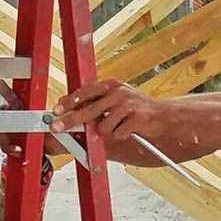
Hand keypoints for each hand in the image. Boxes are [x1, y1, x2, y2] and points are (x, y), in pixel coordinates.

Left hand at [50, 80, 168, 164]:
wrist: (164, 115)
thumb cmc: (136, 108)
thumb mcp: (115, 99)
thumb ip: (95, 102)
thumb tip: (69, 107)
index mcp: (111, 85)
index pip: (85, 92)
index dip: (69, 102)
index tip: (56, 110)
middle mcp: (118, 92)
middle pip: (88, 110)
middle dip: (70, 120)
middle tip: (57, 127)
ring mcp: (127, 104)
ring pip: (103, 127)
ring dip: (108, 131)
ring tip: (119, 126)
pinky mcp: (136, 118)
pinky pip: (117, 133)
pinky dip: (121, 135)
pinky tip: (129, 129)